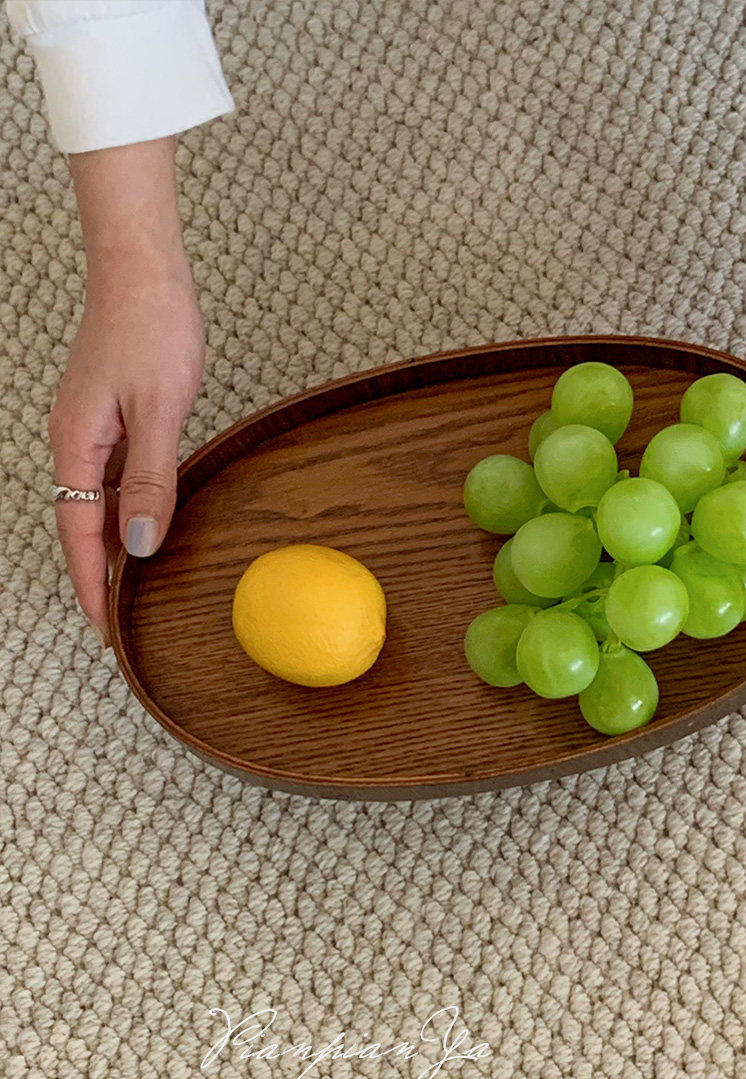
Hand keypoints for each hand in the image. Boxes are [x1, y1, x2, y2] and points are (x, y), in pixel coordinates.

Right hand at [52, 138, 200, 646]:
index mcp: (76, 445)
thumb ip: (150, 479)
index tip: (104, 630)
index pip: (79, 533)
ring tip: (135, 591)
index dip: (93, 584)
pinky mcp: (113, 417)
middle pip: (83, 524)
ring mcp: (93, 429)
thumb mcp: (160, 411)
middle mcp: (76, 442)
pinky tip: (147, 525)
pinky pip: (115, 478)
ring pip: (99, 503)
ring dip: (114, 546)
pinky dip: (128, 510)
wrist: (145, 271)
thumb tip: (137, 543)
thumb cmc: (151, 328)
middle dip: (99, 576)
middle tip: (121, 625)